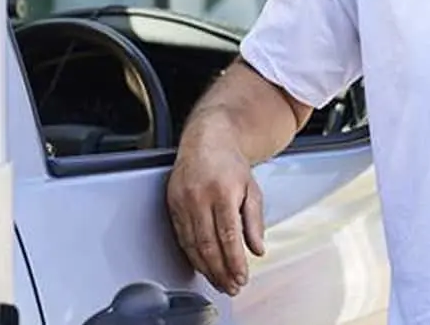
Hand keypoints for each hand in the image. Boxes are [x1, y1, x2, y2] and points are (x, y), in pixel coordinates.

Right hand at [166, 135, 265, 295]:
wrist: (206, 142)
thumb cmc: (230, 165)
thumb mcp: (252, 189)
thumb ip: (254, 221)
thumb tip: (258, 250)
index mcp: (223, 192)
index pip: (228, 236)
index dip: (234, 262)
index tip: (241, 278)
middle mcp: (199, 197)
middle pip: (208, 245)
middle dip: (220, 271)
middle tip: (231, 287)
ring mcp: (182, 202)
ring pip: (192, 245)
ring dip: (206, 269)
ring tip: (219, 282)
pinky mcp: (171, 205)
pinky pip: (181, 238)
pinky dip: (192, 256)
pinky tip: (202, 266)